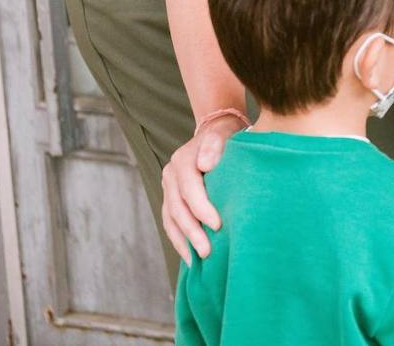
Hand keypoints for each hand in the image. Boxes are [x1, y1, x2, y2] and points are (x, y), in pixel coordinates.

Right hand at [160, 114, 242, 263]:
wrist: (215, 132)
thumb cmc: (225, 136)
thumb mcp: (224, 134)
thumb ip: (215, 145)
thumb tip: (205, 164)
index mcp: (182, 161)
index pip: (190, 189)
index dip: (202, 209)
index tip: (218, 225)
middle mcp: (170, 175)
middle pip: (177, 208)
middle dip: (192, 232)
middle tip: (208, 251)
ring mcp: (168, 188)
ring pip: (171, 219)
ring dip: (183, 241)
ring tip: (198, 261)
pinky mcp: (170, 199)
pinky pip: (170, 222)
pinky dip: (179, 240)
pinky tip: (190, 256)